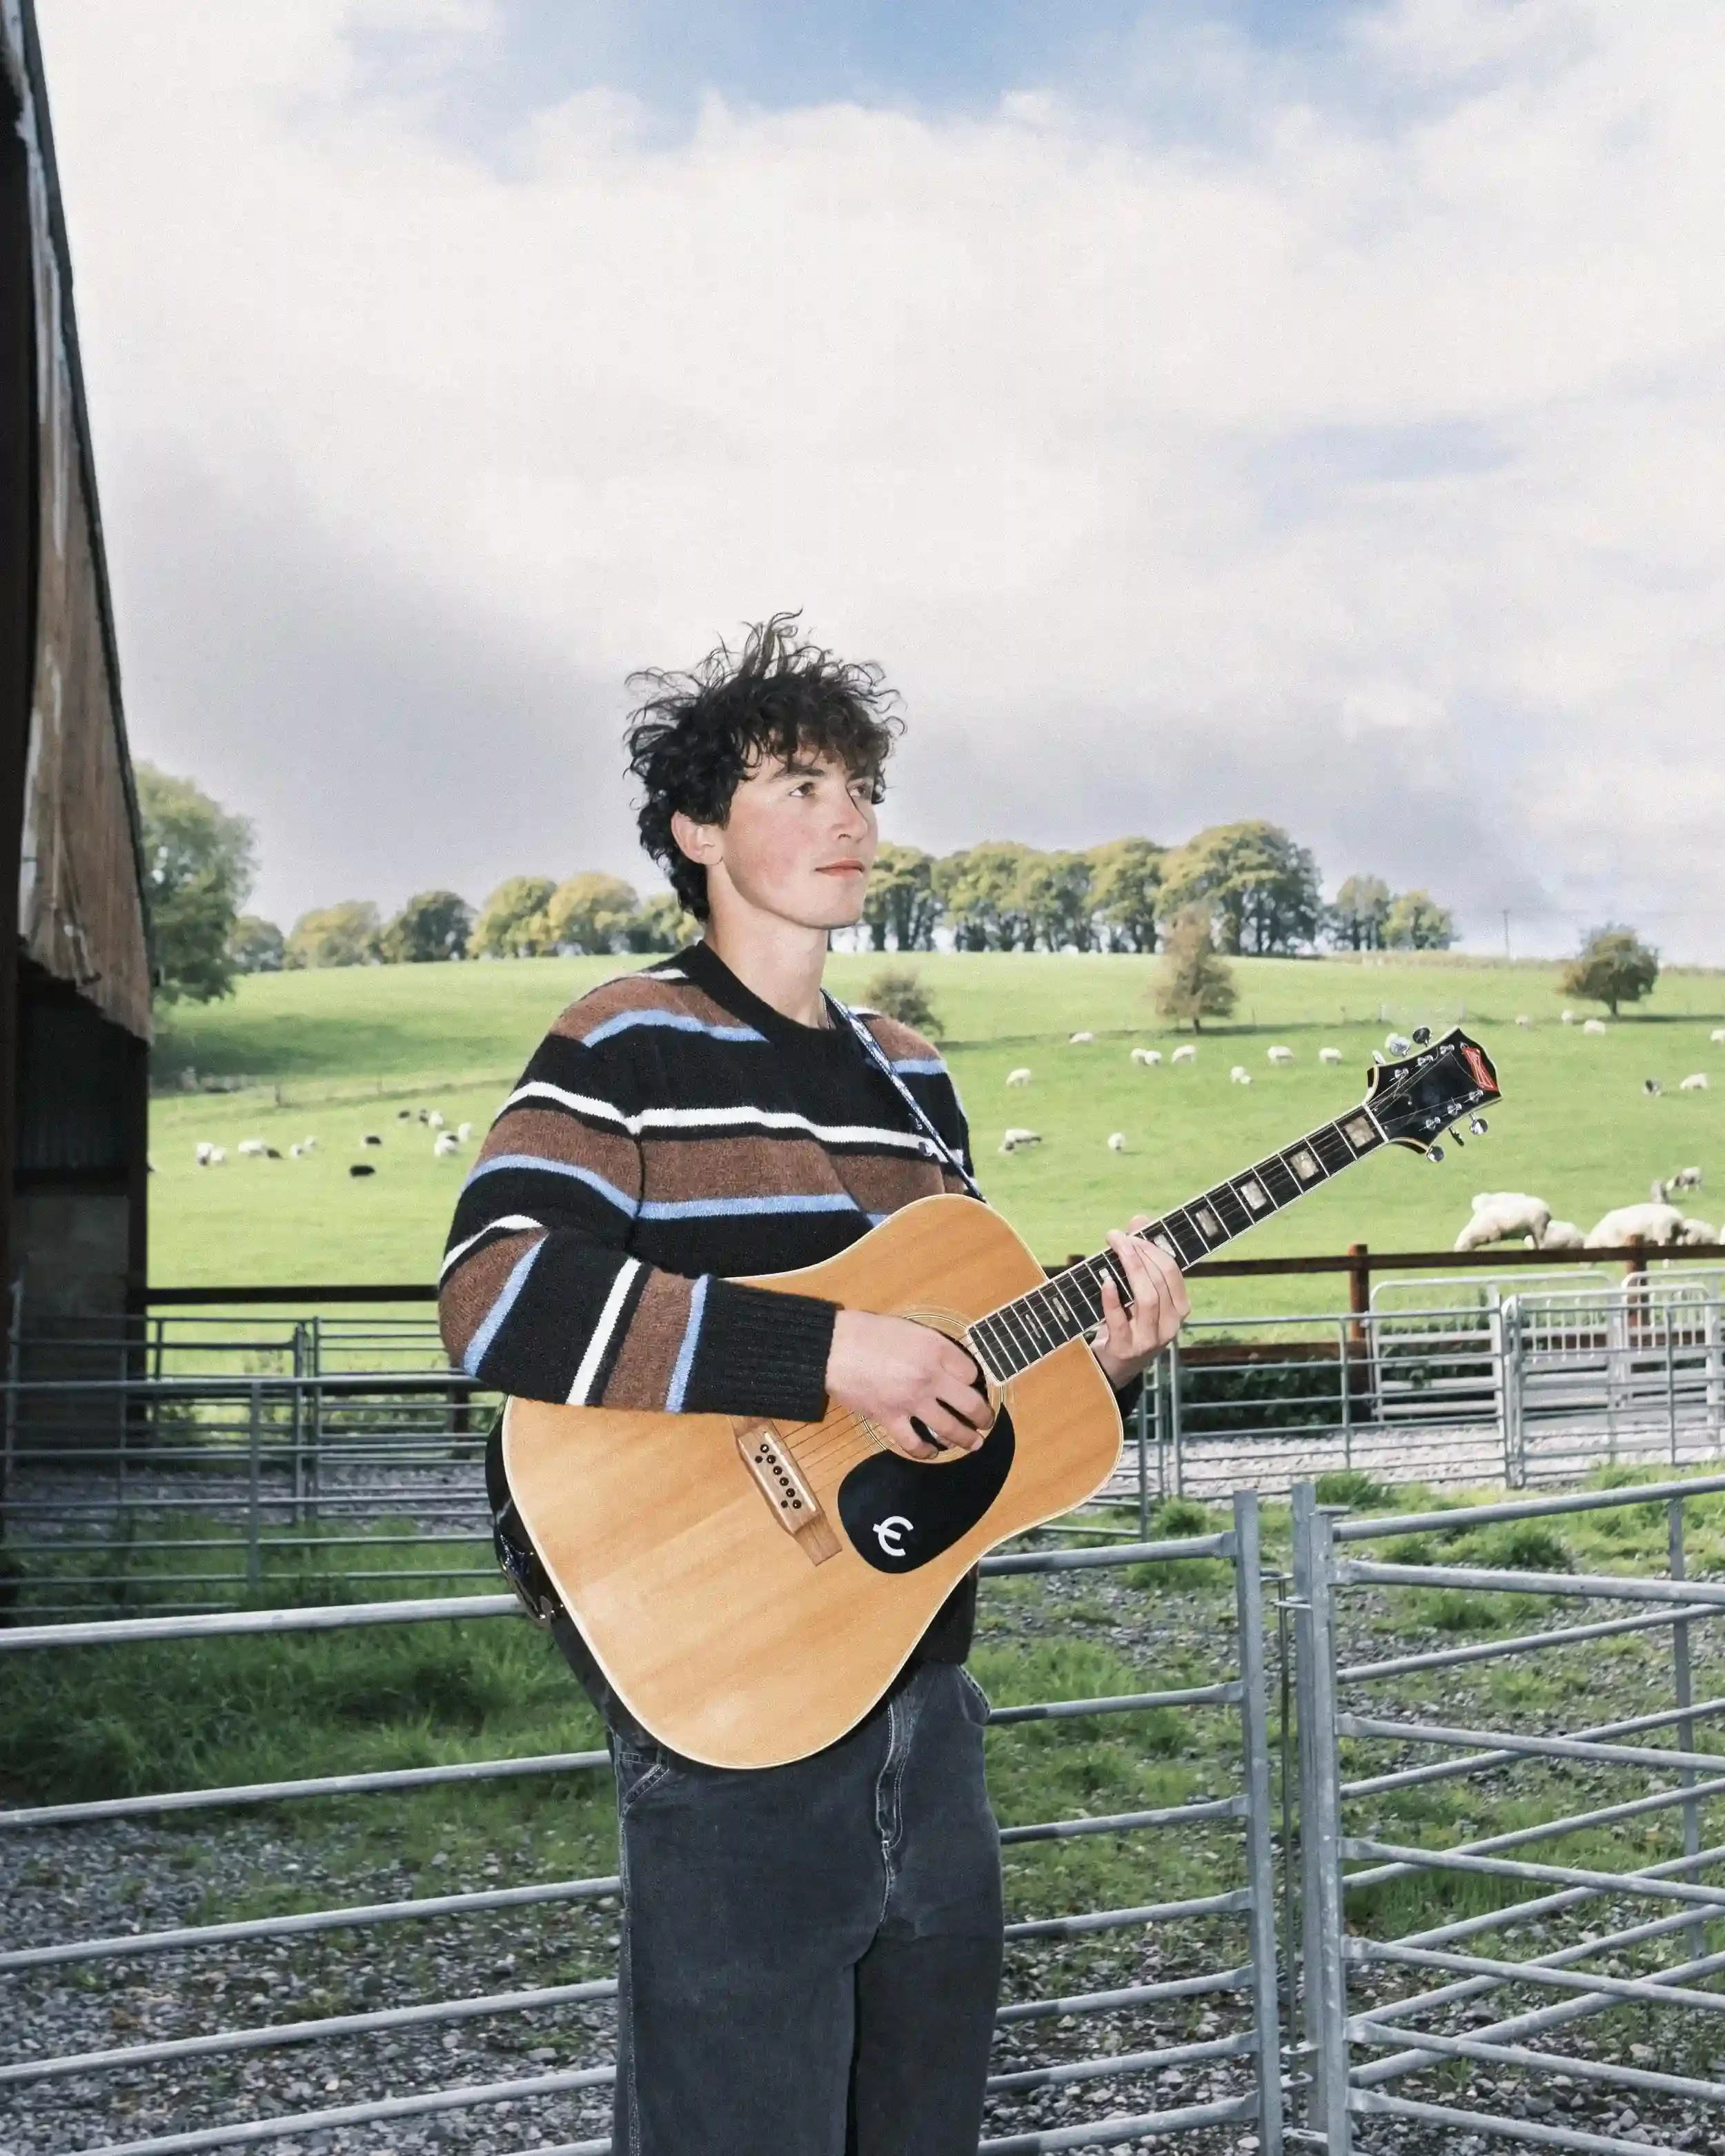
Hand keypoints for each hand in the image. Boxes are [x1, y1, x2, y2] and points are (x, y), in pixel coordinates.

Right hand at [825, 1310, 989, 1460]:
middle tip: (987, 1422)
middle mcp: (930, 1378)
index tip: (972, 1384)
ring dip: (965, 1439)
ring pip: (949, 1429)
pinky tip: (933, 1453)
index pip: (971, 1372)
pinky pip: (914, 1443)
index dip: (975, 1379)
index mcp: (936, 1350)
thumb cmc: (868, 1332)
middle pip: (970, 1404)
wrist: (833, 1349)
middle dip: (984, 1416)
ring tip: (973, 1443)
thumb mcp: (909, 1329)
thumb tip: (947, 1364)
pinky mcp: (891, 1419)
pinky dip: (926, 1452)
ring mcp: (912, 1402)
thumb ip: (933, 1347)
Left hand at [1090, 1215, 1188, 1386]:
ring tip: (1114, 1249)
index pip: (1173, 1272)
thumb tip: (1139, 1219)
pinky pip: (1121, 1320)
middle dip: (1138, 1254)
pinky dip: (1112, 1298)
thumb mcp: (1137, 1292)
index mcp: (1179, 1309)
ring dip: (1129, 1268)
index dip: (1153, 1248)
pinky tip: (1105, 1280)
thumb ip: (1141, 1256)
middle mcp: (1170, 1326)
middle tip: (1117, 1237)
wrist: (1113, 1366)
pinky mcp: (1126, 1349)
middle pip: (1159, 1282)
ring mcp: (1149, 1340)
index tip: (1133, 1231)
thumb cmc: (1128, 1321)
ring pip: (1147, 1299)